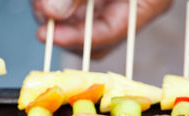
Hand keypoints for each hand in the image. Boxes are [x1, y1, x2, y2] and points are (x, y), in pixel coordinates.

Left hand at [33, 0, 172, 57]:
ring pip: (83, 23)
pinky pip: (80, 10)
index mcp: (147, 3)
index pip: (109, 34)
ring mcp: (116, 3)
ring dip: (58, 16)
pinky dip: (61, 4)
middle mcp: (131, 8)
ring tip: (40, 4)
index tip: (48, 36)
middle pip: (93, 37)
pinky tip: (46, 0)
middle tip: (42, 20)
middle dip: (63, 29)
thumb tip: (53, 13)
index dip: (75, 38)